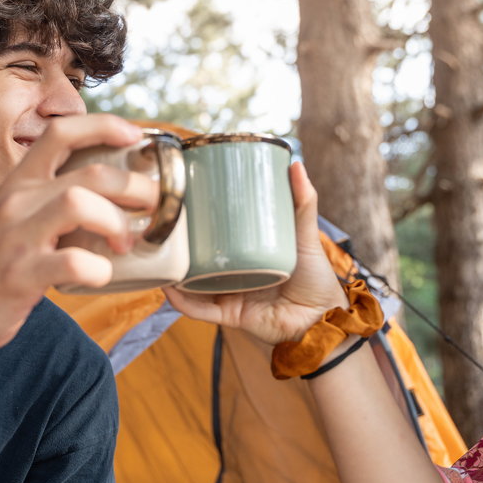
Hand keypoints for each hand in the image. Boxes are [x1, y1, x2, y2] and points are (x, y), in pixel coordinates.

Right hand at [0, 114, 158, 361]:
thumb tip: (112, 196)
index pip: (60, 133)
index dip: (104, 125)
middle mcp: (17, 202)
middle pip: (90, 173)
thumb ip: (52, 203)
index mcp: (18, 184)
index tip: (136, 136)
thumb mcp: (15, 221)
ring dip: (117, 222)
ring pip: (80, 203)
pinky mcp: (20, 276)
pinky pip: (73, 262)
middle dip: (135, 186)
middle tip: (153, 206)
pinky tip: (100, 275)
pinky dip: (99, 270)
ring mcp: (16, 238)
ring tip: (125, 242)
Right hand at [164, 162, 348, 346]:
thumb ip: (302, 203)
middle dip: (180, 245)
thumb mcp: (305, 234)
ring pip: (193, 283)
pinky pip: (200, 310)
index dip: (200, 221)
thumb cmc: (317, 278)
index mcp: (247, 254)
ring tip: (159, 252)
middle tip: (166, 222)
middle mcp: (234, 274)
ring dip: (174, 272)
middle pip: (200, 258)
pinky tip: (168, 288)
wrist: (324, 319)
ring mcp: (229, 295)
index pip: (218, 236)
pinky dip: (183, 301)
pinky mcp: (230, 315)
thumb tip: (296, 164)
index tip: (186, 200)